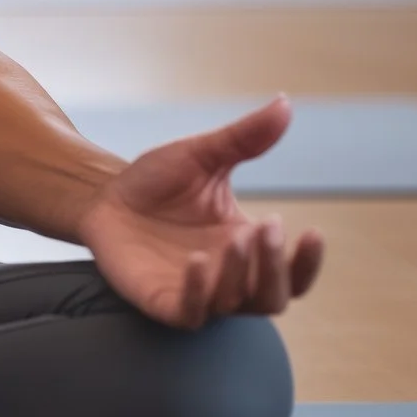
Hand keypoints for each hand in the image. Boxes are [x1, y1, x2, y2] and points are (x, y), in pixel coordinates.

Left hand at [76, 94, 325, 328]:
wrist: (103, 195)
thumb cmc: (157, 181)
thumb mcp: (203, 155)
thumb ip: (244, 138)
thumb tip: (284, 104)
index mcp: (246, 248)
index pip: (292, 273)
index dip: (307, 262)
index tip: (314, 232)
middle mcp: (228, 277)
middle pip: (273, 297)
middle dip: (277, 267)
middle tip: (269, 227)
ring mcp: (196, 292)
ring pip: (235, 305)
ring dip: (241, 275)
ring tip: (235, 240)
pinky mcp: (162, 301)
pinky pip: (189, 312)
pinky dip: (199, 292)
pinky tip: (199, 261)